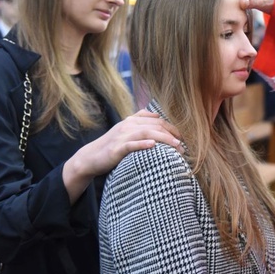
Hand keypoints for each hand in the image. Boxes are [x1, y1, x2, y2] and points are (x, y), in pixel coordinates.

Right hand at [62, 109, 181, 201]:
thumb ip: (140, 122)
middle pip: (155, 125)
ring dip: (164, 138)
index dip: (172, 127)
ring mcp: (122, 136)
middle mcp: (128, 125)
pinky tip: (153, 145)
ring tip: (176, 145)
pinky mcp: (116, 148)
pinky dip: (142, 144)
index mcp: (132, 120)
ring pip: (147, 133)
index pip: (157, 120)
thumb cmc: (112, 145)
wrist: (90, 157)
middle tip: (183, 145)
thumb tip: (158, 116)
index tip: (182, 137)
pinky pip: (131, 145)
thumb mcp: (126, 130)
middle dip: (172, 134)